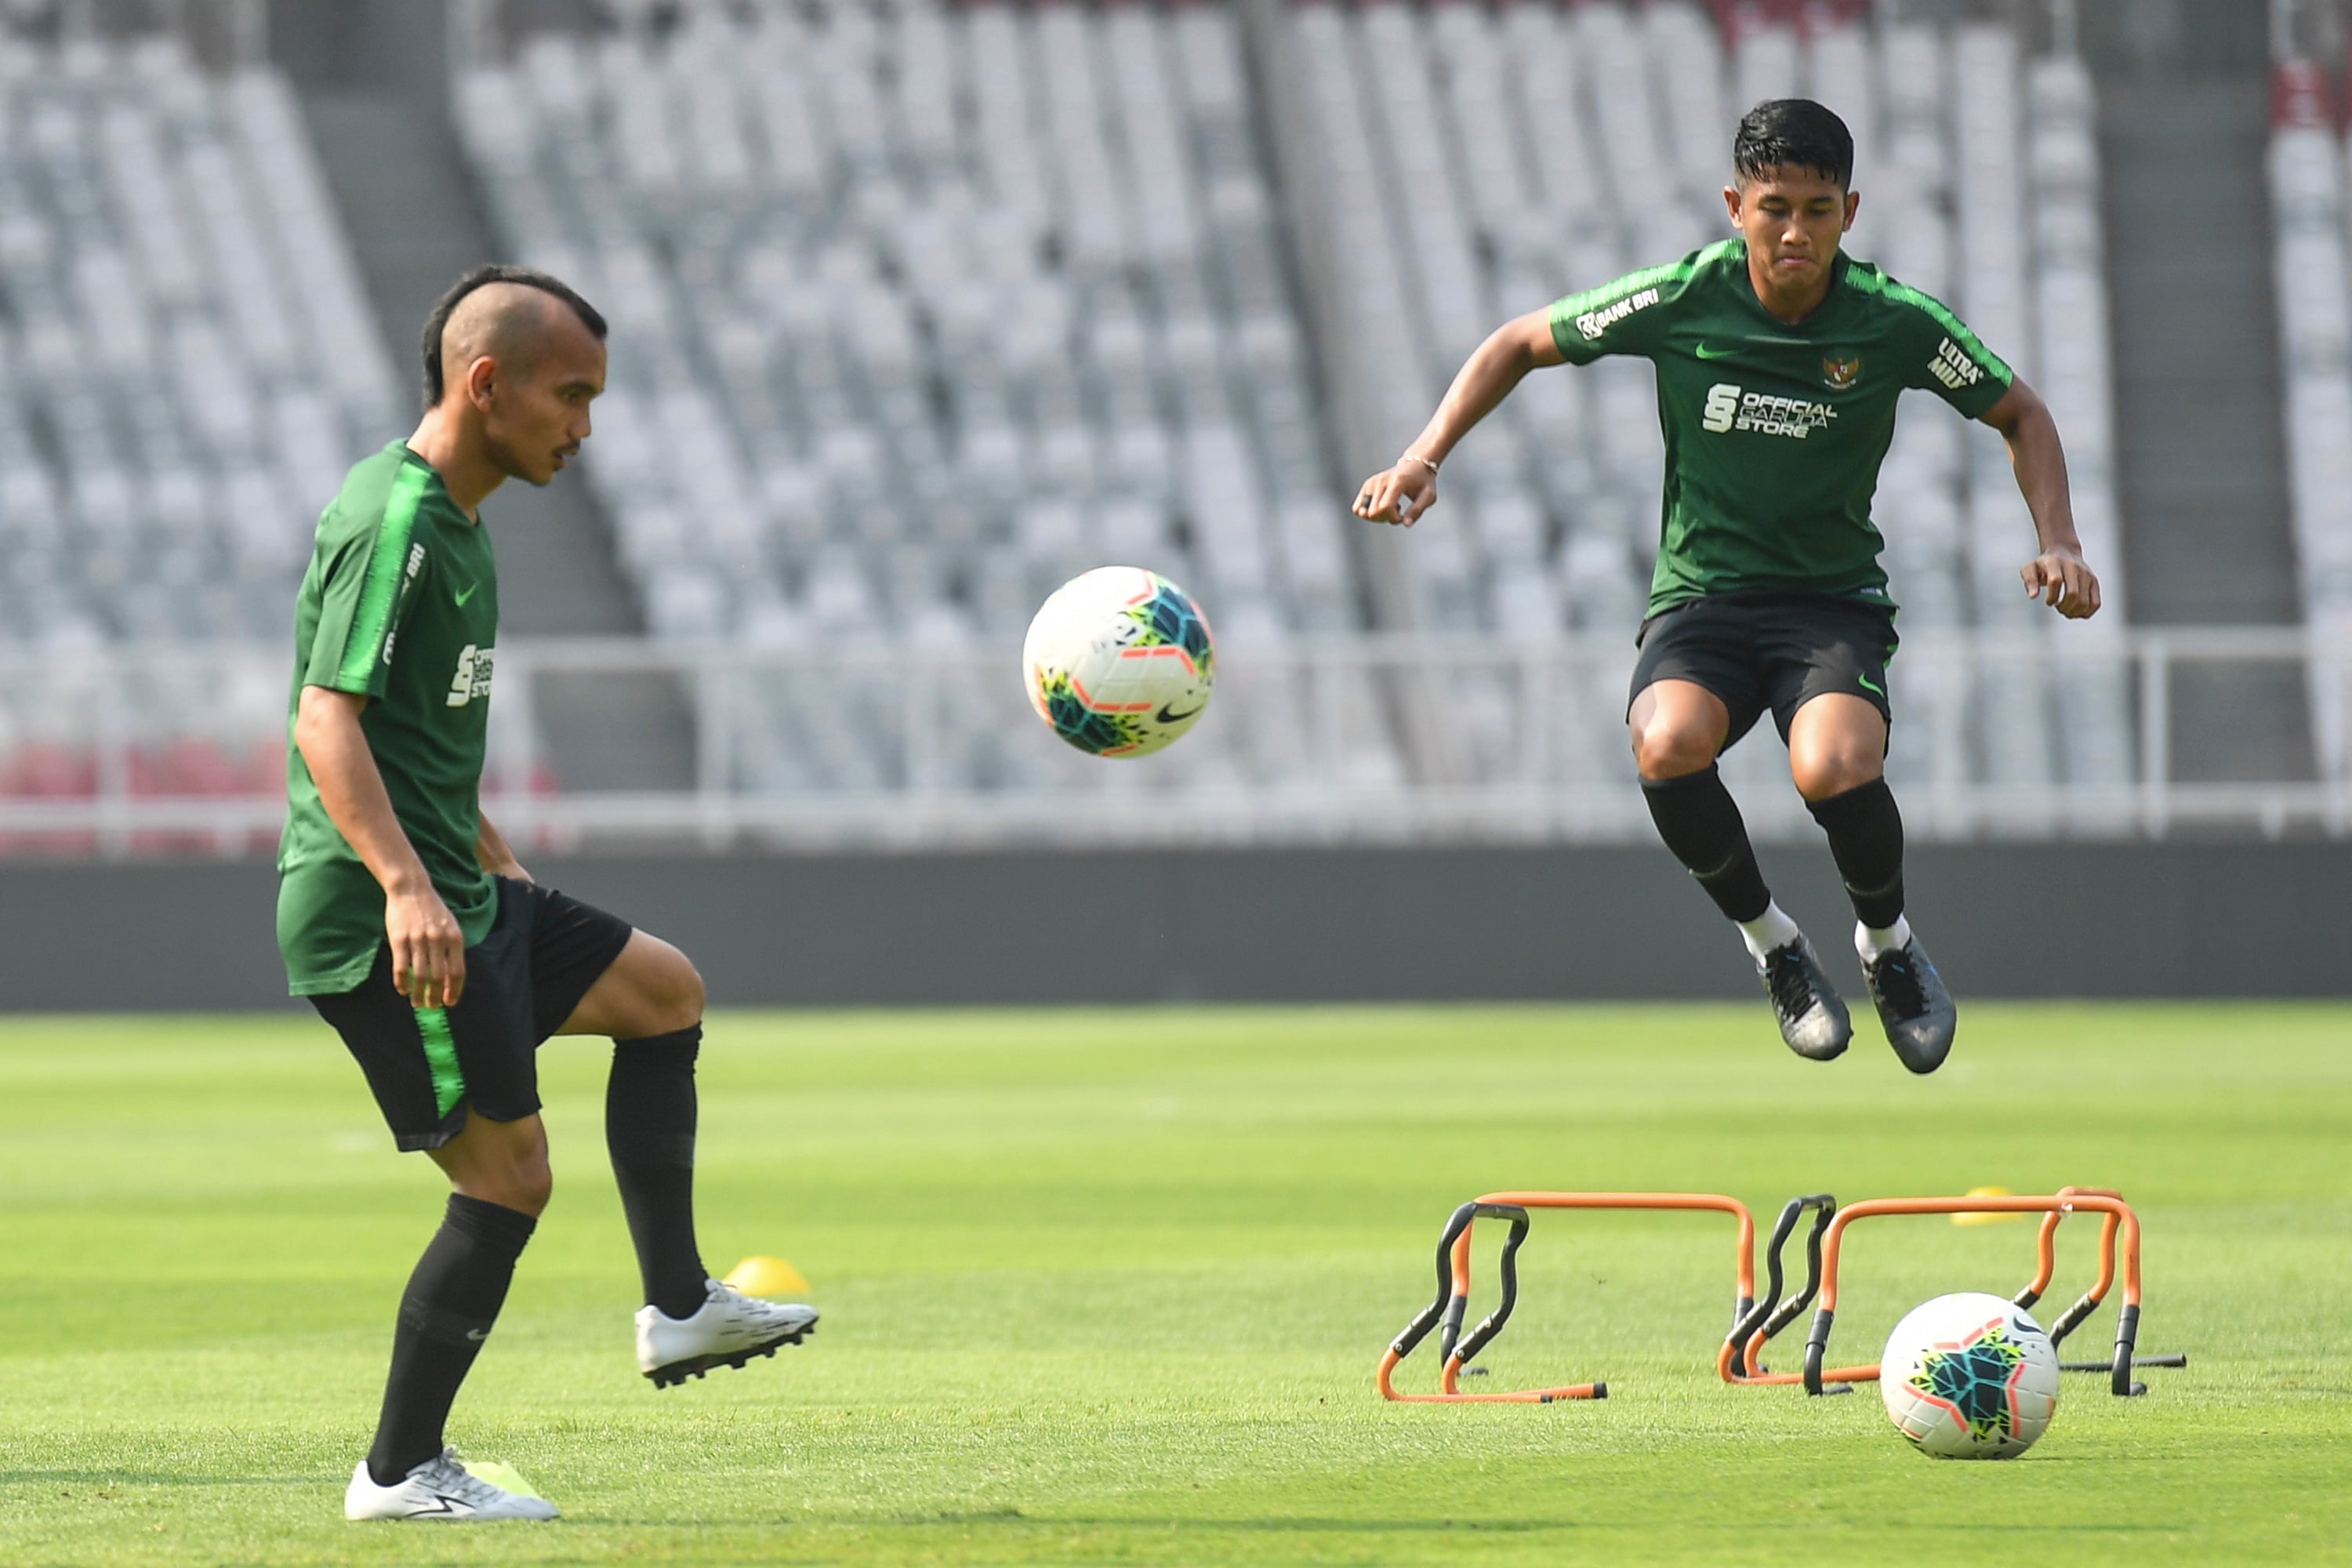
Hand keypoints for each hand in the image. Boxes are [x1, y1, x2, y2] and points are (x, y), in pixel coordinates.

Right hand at [385, 883, 466, 1009]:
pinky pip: (401, 968)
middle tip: (432, 1006)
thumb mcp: (450, 927)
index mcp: (454, 938)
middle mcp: (438, 940)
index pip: (457, 971)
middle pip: (439, 977)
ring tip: (417, 1003)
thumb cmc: (433, 911)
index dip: (454, 990)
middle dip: (436, 996)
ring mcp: (418, 940)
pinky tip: (403, 990)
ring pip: (420, 975)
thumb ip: (452, 950)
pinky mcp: (399, 940)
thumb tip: (451, 979)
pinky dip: (402, 983)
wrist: (411, 890)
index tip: (450, 1002)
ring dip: (419, 994)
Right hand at [1352, 460, 1436, 525]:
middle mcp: (1381, 480)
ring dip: (1375, 517)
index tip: (1403, 516)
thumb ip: (1417, 511)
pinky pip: (1357, 508)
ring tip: (1388, 509)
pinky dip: (1367, 513)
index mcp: (1397, 481)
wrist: (1416, 464)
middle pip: (1373, 512)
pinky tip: (1381, 506)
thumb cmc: (1424, 482)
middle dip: (1385, 519)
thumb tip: (1406, 524)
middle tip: (1397, 513)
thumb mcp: (1428, 496)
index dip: (1393, 518)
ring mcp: (1372, 482)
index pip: (1385, 507)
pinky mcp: (1367, 484)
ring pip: (1362, 512)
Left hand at [2021, 546, 2100, 619]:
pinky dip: (2086, 613)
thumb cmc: (2044, 565)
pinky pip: (2096, 603)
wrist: (2064, 552)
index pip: (2056, 581)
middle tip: (2059, 607)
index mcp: (2056, 563)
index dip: (2052, 597)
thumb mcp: (2030, 569)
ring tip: (2066, 609)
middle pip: (2073, 594)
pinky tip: (2076, 610)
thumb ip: (2029, 581)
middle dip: (2064, 607)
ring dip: (2073, 612)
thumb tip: (2033, 596)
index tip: (2049, 602)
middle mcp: (2074, 567)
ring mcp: (2086, 574)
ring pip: (2085, 601)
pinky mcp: (2094, 582)